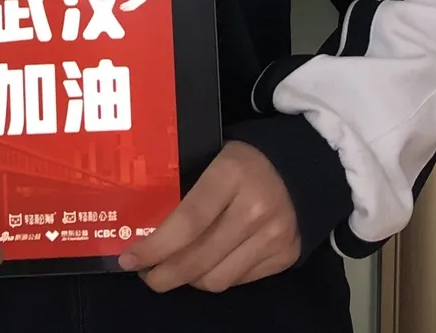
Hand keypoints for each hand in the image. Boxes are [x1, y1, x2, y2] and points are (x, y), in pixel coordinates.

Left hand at [118, 141, 299, 293]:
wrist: (306, 163)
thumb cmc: (246, 157)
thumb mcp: (214, 155)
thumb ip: (188, 185)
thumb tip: (146, 222)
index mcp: (231, 174)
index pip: (188, 222)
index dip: (155, 247)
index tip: (129, 259)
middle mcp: (254, 210)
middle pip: (199, 258)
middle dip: (164, 274)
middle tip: (145, 273)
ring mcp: (273, 237)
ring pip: (217, 279)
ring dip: (189, 280)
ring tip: (172, 270)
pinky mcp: (286, 256)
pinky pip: (239, 281)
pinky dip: (216, 277)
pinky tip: (204, 266)